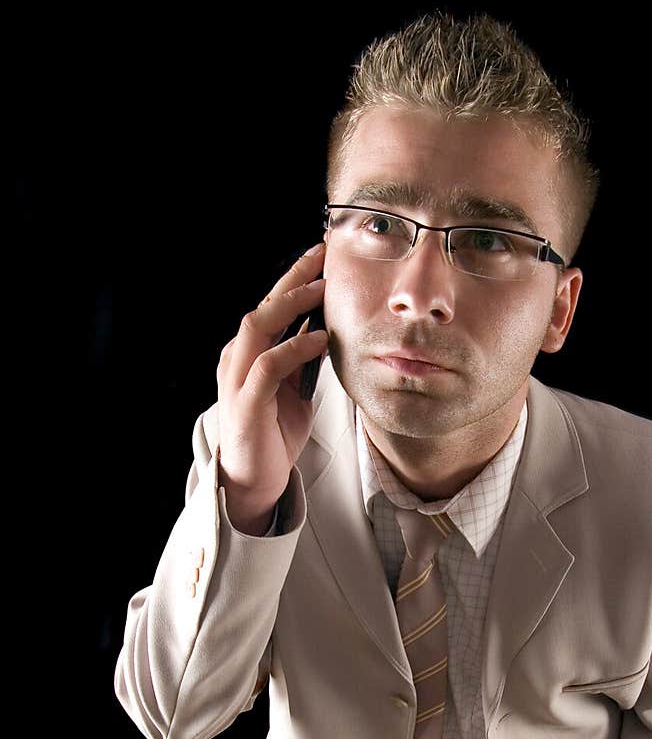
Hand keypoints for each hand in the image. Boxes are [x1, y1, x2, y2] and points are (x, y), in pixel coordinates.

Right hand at [216, 241, 328, 524]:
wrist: (255, 481)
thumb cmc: (273, 436)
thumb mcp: (294, 392)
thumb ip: (302, 363)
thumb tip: (326, 332)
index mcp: (247, 354)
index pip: (271, 308)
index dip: (294, 281)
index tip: (322, 259)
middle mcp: (237, 360)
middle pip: (263, 306)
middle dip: (293, 279)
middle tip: (323, 257)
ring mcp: (238, 380)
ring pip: (259, 327)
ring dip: (292, 305)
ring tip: (323, 291)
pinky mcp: (247, 403)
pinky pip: (269, 366)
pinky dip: (295, 349)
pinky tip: (319, 340)